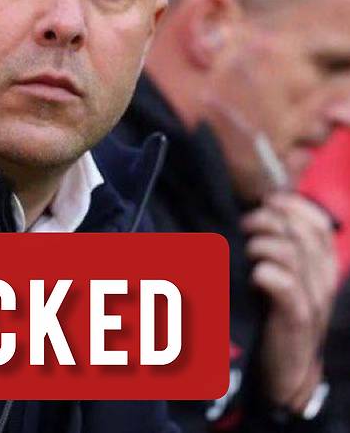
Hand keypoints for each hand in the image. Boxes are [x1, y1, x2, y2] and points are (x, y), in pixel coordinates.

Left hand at [241, 192, 336, 411]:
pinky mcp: (296, 318)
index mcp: (322, 265)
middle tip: (245, 225)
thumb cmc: (277, 310)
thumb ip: (278, 244)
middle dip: (268, 221)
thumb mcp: (282, 272)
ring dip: (261, 245)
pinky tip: (253, 277)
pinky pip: (283, 284)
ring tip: (247, 252)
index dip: (294, 206)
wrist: (286, 366)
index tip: (268, 200)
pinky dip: (264, 273)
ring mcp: (312, 299)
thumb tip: (258, 208)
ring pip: (291, 254)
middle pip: (301, 234)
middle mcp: (323, 279)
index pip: (319, 225)